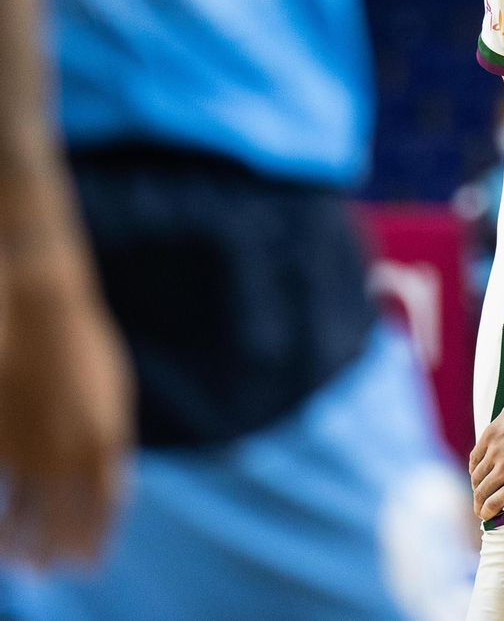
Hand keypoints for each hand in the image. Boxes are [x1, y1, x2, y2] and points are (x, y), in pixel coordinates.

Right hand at [0, 288, 132, 564]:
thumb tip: (113, 479)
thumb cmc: (82, 348)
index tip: (89, 562)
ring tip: (21, 565)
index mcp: (108, 439)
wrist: (45, 311)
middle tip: (49, 572)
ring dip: (22, 545)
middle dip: (59, 550)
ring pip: (25, 514)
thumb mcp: (112, 397)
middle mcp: (71, 451)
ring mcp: (32, 447)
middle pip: (66, 519)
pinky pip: (0, 492)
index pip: (105, 507)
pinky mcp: (0, 441)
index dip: (96, 538)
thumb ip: (111, 441)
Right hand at [468, 391, 503, 521]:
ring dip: (476, 486)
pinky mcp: (490, 434)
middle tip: (479, 509)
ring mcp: (496, 451)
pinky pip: (476, 456)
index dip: (487, 513)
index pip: (495, 504)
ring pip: (477, 475)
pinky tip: (476, 470)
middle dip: (478, 504)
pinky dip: (474, 466)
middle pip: (482, 492)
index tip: (485, 516)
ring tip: (478, 491)